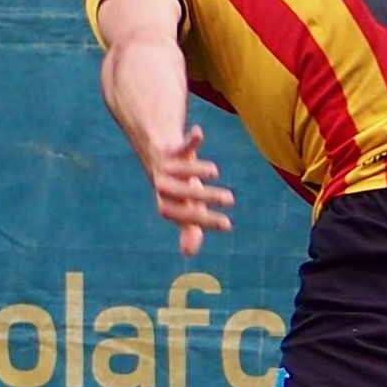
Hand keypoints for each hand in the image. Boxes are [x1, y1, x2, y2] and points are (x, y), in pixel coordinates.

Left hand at [145, 126, 234, 255]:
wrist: (156, 151)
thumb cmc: (175, 184)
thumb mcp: (185, 205)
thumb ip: (189, 227)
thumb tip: (188, 253)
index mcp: (166, 201)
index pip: (179, 214)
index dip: (201, 221)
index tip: (228, 223)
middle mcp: (162, 185)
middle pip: (179, 193)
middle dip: (204, 196)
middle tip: (230, 199)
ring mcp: (165, 165)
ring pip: (178, 169)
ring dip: (195, 169)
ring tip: (214, 172)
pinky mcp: (170, 146)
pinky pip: (179, 143)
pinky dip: (189, 140)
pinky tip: (199, 133)